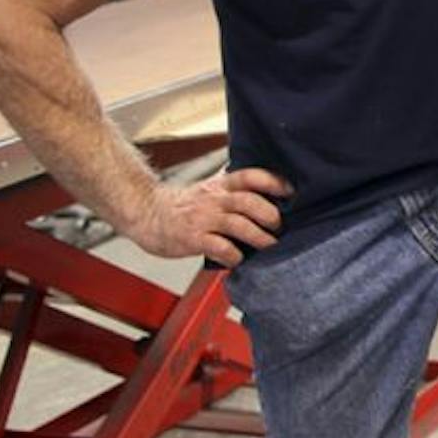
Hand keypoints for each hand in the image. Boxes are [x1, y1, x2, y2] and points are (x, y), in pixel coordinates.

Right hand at [124, 167, 292, 265]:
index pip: (250, 176)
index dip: (273, 182)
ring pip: (237, 224)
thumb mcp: (210, 189)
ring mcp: (203, 219)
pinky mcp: (193, 238)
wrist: (146, 214)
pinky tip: (239, 260)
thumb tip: (269, 187)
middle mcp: (214, 199)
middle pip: (248, 201)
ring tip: (270, 246)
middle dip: (270, 214)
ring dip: (258, 236)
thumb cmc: (184, 205)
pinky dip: (234, 256)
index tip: (291, 192)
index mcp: (221, 185)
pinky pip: (219, 247)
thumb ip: (234, 188)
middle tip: (280, 227)